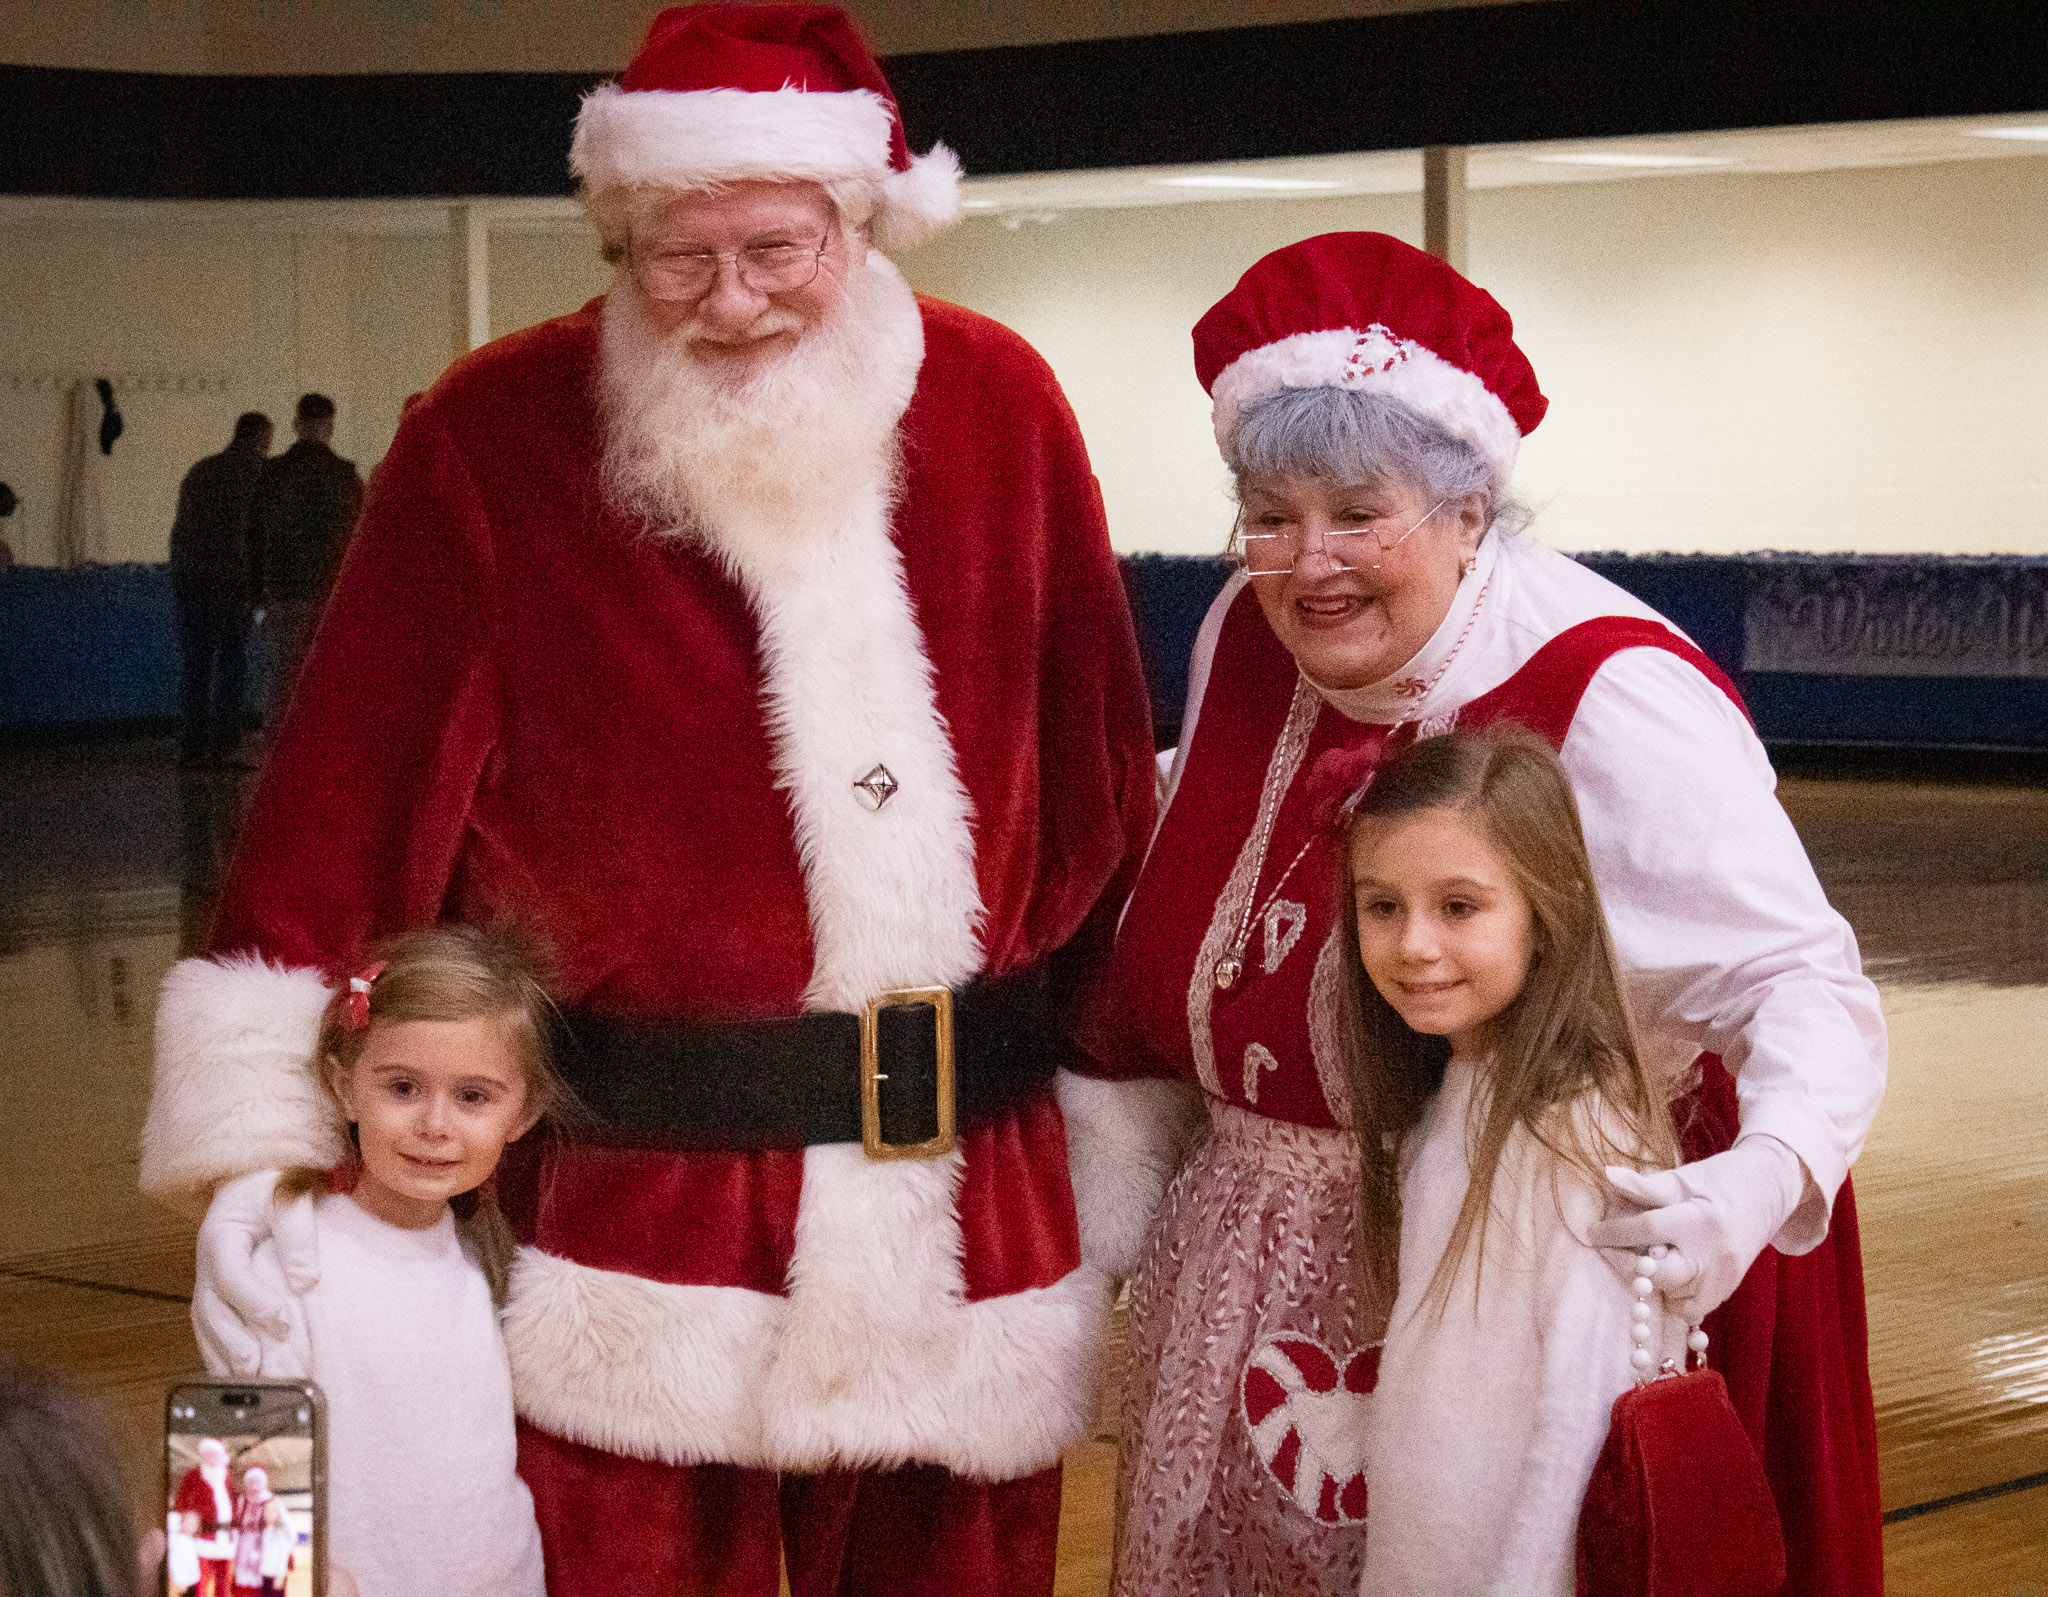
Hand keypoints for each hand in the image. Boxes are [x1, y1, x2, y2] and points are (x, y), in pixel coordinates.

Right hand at [191, 1170, 320, 1375]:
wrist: (255, 1177)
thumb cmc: (275, 1185)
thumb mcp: (289, 1198)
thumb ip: (298, 1237)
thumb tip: (307, 1282)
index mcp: (221, 1235)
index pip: (230, 1273)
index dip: (252, 1300)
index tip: (282, 1321)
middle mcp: (206, 1262)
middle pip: (210, 1308)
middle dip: (232, 1341)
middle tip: (256, 1368)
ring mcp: (207, 1279)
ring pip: (205, 1323)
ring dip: (223, 1355)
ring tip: (247, 1382)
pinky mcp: (215, 1292)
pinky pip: (210, 1327)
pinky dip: (220, 1353)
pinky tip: (236, 1377)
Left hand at [1586, 1136, 1806, 1319]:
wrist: (1769, 1191)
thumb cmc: (1720, 1179)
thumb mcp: (1684, 1177)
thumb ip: (1645, 1185)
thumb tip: (1606, 1175)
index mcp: (1700, 1220)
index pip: (1646, 1230)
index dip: (1613, 1232)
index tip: (1590, 1233)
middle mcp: (1715, 1254)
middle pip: (1660, 1276)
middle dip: (1632, 1266)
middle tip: (1618, 1252)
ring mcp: (1724, 1278)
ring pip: (1673, 1298)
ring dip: (1655, 1284)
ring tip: (1651, 1260)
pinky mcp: (1728, 1290)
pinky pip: (1691, 1309)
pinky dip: (1674, 1296)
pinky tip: (1670, 1275)